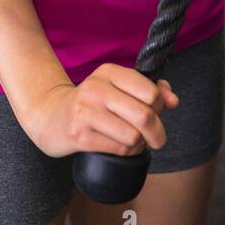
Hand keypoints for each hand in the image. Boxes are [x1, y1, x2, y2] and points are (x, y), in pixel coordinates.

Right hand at [24, 65, 179, 160]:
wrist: (50, 117)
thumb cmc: (92, 104)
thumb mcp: (116, 89)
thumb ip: (148, 89)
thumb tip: (173, 100)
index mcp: (108, 72)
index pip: (150, 91)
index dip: (160, 107)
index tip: (157, 113)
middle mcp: (96, 88)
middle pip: (144, 115)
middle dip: (157, 132)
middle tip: (156, 139)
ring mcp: (85, 111)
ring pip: (133, 135)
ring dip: (139, 144)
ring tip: (132, 141)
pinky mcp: (79, 135)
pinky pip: (119, 149)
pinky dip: (127, 152)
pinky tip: (120, 147)